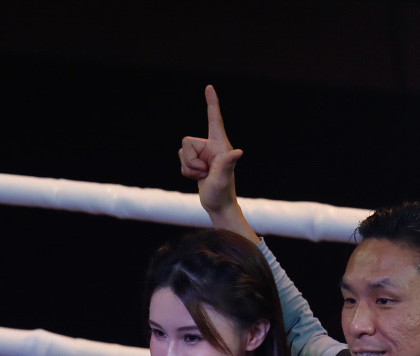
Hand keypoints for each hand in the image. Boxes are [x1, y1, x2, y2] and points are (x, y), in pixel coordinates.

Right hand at [178, 85, 245, 220]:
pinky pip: (182, 161)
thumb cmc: (222, 193)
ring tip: (203, 176)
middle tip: (204, 172)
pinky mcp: (197, 162)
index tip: (209, 87)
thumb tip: (238, 152)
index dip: (211, 103)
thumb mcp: (223, 179)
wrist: (218, 205)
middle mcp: (211, 146)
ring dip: (188, 168)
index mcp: (220, 144)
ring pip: (182, 153)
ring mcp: (203, 154)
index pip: (214, 119)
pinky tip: (199, 177)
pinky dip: (186, 172)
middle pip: (187, 142)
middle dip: (190, 160)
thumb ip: (227, 164)